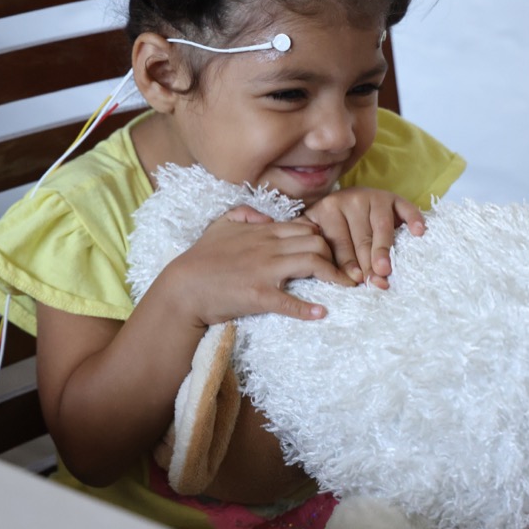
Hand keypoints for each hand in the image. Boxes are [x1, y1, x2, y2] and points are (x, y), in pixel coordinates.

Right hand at [163, 204, 356, 325]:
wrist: (183, 288)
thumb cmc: (201, 258)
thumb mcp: (220, 226)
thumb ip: (243, 214)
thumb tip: (263, 216)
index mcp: (263, 232)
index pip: (307, 227)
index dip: (327, 238)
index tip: (336, 252)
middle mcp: (268, 247)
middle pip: (317, 241)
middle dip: (336, 254)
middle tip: (345, 270)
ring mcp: (265, 271)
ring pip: (311, 263)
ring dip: (333, 275)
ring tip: (345, 286)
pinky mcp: (259, 296)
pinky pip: (289, 301)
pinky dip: (307, 309)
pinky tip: (321, 313)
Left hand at [303, 187, 424, 288]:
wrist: (347, 200)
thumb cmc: (330, 225)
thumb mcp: (313, 229)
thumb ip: (308, 244)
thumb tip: (300, 267)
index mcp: (327, 209)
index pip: (337, 242)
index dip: (345, 264)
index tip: (352, 282)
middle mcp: (349, 200)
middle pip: (360, 238)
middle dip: (366, 263)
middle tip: (373, 283)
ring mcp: (373, 197)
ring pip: (381, 227)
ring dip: (384, 248)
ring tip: (385, 268)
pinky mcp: (393, 198)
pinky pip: (405, 208)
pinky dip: (413, 219)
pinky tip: (418, 232)